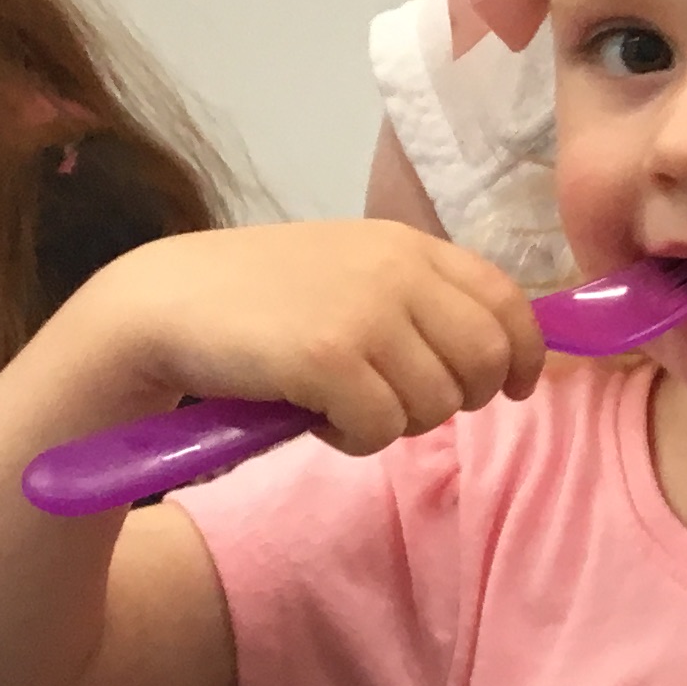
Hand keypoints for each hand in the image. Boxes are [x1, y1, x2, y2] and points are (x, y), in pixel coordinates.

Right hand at [66, 222, 543, 456]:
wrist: (161, 305)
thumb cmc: (258, 301)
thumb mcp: (350, 273)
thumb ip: (418, 298)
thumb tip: (499, 356)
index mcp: (407, 246)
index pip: (507, 301)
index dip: (525, 353)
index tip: (515, 387)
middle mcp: (397, 271)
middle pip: (487, 361)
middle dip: (459, 399)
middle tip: (402, 406)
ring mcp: (365, 312)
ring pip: (437, 404)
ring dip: (394, 423)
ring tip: (341, 404)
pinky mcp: (329, 358)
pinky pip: (383, 429)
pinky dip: (353, 439)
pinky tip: (314, 417)